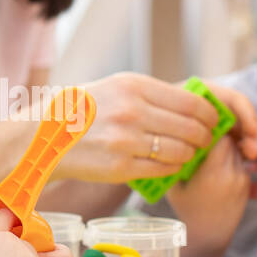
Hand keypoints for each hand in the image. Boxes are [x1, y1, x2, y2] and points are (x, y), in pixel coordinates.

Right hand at [54, 73, 256, 184]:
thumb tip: (193, 105)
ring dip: (190, 155)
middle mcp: (132, 111)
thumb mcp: (115, 87)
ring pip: (180, 151)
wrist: (43, 136)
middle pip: (191, 128)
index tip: (213, 120)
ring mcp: (126, 141)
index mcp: (134, 86)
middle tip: (205, 140)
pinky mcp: (120, 167)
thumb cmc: (83, 110)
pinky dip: (173, 168)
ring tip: (189, 154)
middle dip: (205, 137)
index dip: (210, 115)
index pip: (192, 102)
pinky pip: (162, 169)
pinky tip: (171, 165)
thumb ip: (151, 94)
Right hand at [167, 132, 256, 256]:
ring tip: (208, 152)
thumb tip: (178, 133)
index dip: (208, 130)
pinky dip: (229, 158)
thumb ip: (179, 159)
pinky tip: (216, 164)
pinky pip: (240, 160)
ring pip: (237, 149)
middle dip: (217, 135)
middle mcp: (231, 174)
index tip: (196, 130)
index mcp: (213, 173)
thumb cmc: (186, 208)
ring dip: (225, 146)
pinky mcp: (247, 182)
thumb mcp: (175, 184)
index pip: (219, 137)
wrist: (208, 235)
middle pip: (230, 140)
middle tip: (202, 135)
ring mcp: (241, 178)